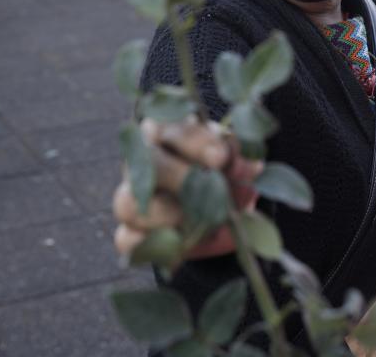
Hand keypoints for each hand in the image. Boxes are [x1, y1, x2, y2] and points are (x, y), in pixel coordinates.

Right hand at [113, 118, 263, 260]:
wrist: (221, 213)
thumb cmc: (223, 173)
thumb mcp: (235, 161)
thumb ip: (239, 159)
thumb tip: (249, 167)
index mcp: (165, 131)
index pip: (170, 127)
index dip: (195, 142)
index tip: (221, 158)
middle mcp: (140, 161)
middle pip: (145, 162)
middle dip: (181, 178)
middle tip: (209, 190)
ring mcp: (129, 197)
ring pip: (127, 203)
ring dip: (167, 216)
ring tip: (201, 224)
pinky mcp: (130, 232)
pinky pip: (126, 239)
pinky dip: (150, 247)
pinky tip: (179, 250)